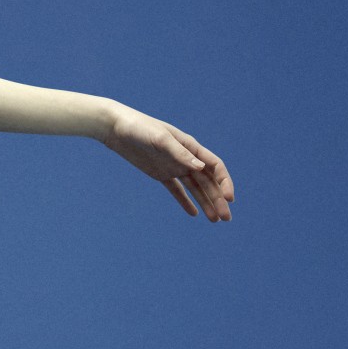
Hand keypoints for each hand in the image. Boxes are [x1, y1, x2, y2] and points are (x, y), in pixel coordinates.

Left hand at [100, 104, 234, 220]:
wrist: (117, 128)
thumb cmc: (140, 128)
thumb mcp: (160, 139)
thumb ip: (180, 153)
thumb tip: (201, 168)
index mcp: (191, 147)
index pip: (215, 167)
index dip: (224, 182)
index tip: (229, 199)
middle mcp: (186, 158)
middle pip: (208, 181)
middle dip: (218, 199)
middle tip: (226, 218)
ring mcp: (174, 166)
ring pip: (195, 188)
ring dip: (206, 203)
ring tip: (214, 220)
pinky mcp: (160, 173)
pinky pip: (176, 190)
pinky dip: (185, 202)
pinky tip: (193, 214)